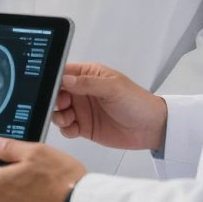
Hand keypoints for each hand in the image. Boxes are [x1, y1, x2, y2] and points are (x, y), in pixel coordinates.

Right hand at [52, 63, 166, 150]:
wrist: (151, 128)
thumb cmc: (138, 102)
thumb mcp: (114, 88)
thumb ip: (88, 84)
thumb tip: (65, 79)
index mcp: (89, 75)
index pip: (64, 72)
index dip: (55, 79)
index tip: (50, 86)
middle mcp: (83, 91)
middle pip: (57, 92)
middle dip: (54, 99)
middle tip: (60, 105)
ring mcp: (82, 110)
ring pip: (58, 111)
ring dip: (58, 115)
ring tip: (67, 119)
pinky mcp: (84, 127)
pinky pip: (66, 128)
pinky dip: (65, 129)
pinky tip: (73, 129)